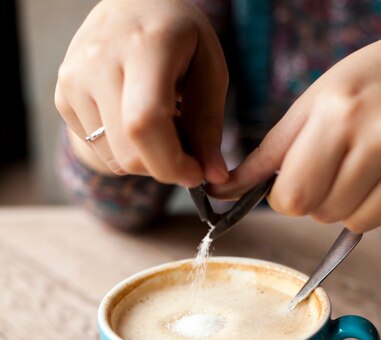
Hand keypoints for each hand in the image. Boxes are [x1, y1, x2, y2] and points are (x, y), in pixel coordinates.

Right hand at [55, 0, 228, 185]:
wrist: (131, 2)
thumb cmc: (178, 37)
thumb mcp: (210, 70)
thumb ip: (209, 126)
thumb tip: (214, 177)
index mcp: (144, 46)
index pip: (146, 123)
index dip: (171, 162)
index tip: (196, 174)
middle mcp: (99, 61)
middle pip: (128, 153)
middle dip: (163, 167)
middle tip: (184, 152)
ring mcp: (74, 79)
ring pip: (113, 159)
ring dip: (143, 159)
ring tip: (159, 125)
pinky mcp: (62, 96)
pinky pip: (98, 149)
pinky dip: (123, 148)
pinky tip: (132, 117)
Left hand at [210, 31, 380, 231]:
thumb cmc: (366, 82)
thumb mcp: (312, 105)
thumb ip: (269, 154)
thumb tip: (224, 191)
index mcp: (338, 115)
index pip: (294, 197)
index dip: (286, 197)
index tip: (294, 181)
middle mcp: (379, 138)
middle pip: (323, 213)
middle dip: (318, 198)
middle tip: (333, 166)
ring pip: (356, 222)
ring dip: (348, 205)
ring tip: (361, 167)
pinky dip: (379, 205)